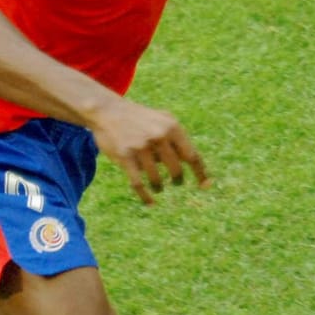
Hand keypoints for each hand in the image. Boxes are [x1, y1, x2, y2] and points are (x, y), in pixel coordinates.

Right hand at [87, 97, 210, 205]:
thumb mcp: (162, 120)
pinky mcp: (125, 157)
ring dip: (159, 187)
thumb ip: (178, 139)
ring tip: (159, 188)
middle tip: (176, 183)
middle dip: (178, 180)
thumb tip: (196, 164)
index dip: (201, 173)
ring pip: (157, 179)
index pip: (192, 156)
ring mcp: (141, 147)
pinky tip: (150, 203)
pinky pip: (138, 184)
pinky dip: (146, 197)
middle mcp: (159, 137)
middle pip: (176, 170)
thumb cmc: (140, 118)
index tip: (206, 186)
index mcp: (172, 127)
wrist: (108, 111)